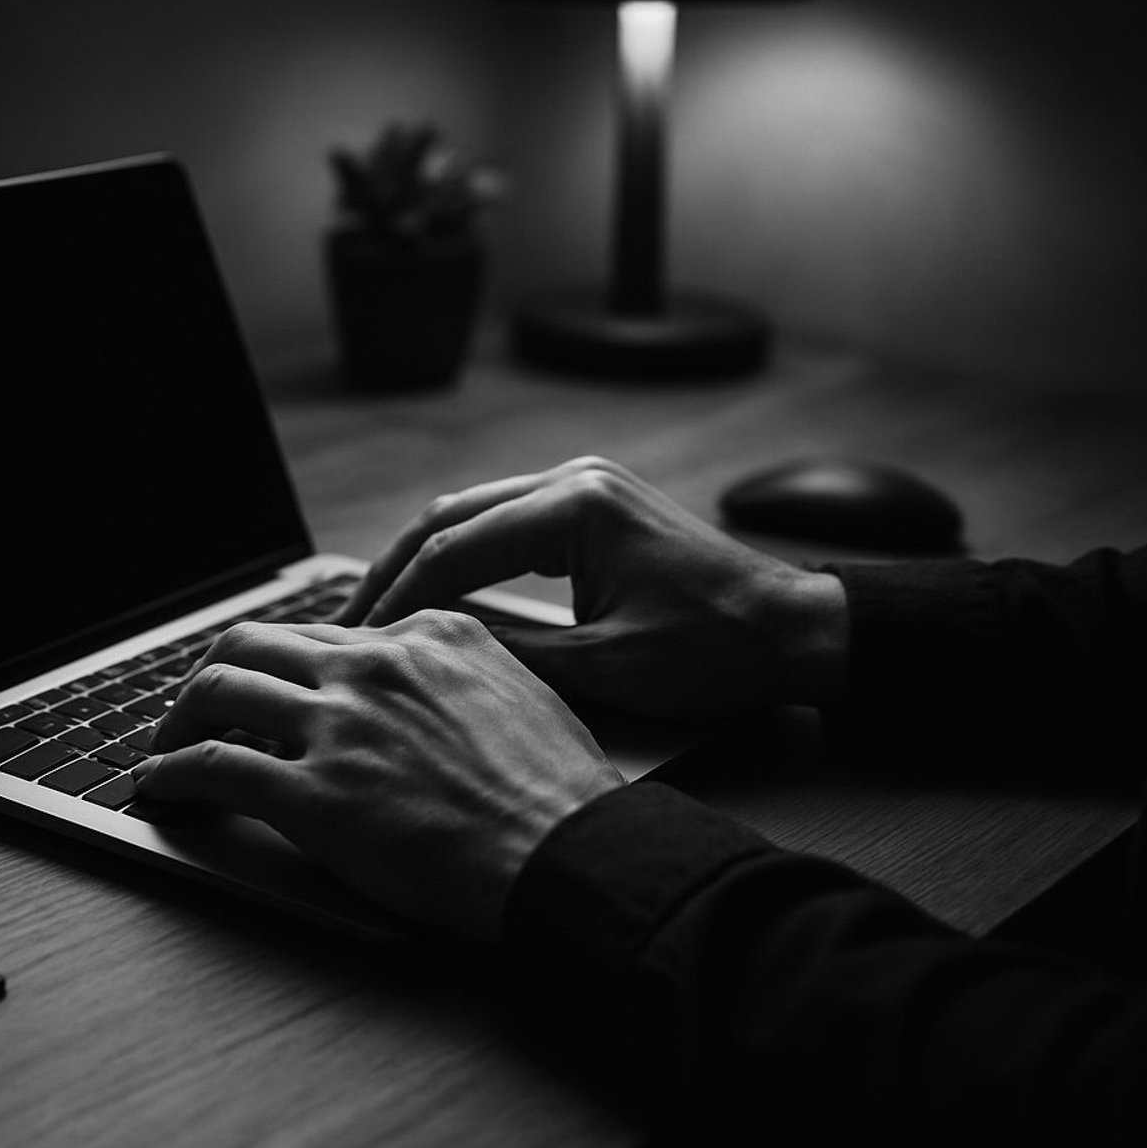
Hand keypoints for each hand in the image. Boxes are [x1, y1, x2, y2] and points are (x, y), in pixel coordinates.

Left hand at [134, 611, 622, 941]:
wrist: (569, 856)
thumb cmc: (557, 794)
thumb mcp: (520, 690)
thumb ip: (457, 671)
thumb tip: (419, 682)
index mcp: (426, 634)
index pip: (323, 632)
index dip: (280, 662)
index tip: (265, 685)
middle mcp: (374, 667)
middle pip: (254, 641)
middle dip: (211, 670)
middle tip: (196, 702)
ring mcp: (339, 727)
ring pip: (220, 688)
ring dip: (178, 715)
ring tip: (166, 740)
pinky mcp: (314, 794)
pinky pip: (214, 766)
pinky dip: (172, 772)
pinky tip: (160, 785)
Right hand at [334, 456, 848, 720]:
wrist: (796, 632)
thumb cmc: (717, 650)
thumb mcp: (605, 667)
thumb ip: (511, 654)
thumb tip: (432, 653)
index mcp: (575, 507)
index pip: (453, 548)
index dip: (398, 599)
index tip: (360, 641)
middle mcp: (575, 479)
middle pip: (449, 516)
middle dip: (394, 570)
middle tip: (350, 622)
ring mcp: (585, 486)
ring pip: (473, 513)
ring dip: (424, 561)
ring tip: (380, 610)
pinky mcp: (595, 506)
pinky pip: (507, 522)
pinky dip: (465, 556)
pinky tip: (437, 594)